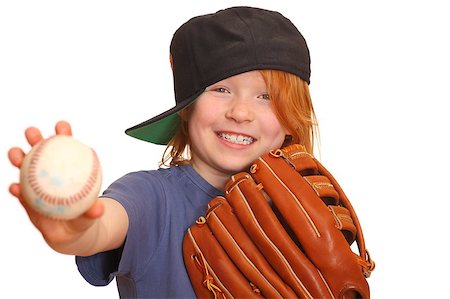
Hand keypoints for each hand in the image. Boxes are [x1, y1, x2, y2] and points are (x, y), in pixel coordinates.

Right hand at [8, 121, 104, 251]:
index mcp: (68, 167)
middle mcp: (49, 171)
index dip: (63, 133)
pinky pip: (19, 192)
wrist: (69, 232)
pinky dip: (16, 189)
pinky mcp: (25, 198)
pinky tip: (15, 188)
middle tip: (33, 133)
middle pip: (40, 150)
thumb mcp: (90, 214)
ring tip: (17, 155)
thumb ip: (93, 211)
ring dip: (18, 157)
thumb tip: (98, 210)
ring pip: (24, 166)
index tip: (62, 126)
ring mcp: (35, 183)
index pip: (66, 146)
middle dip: (35, 137)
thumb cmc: (82, 217)